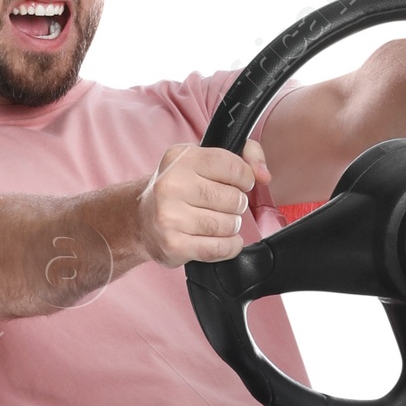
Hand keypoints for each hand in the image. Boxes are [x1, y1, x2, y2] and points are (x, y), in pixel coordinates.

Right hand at [136, 136, 271, 266]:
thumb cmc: (180, 189)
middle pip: (234, 199)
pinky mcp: (174, 245)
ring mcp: (170, 217)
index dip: (245, 179)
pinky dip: (228, 247)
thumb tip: (264, 175)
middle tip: (221, 205)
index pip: (234, 167)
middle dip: (236, 205)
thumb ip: (245, 156)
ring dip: (230, 226)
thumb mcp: (204, 160)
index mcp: (181, 158)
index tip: (238, 184)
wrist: (140, 220)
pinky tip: (220, 240)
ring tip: (215, 221)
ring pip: (229, 225)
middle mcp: (171, 185)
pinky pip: (220, 249)